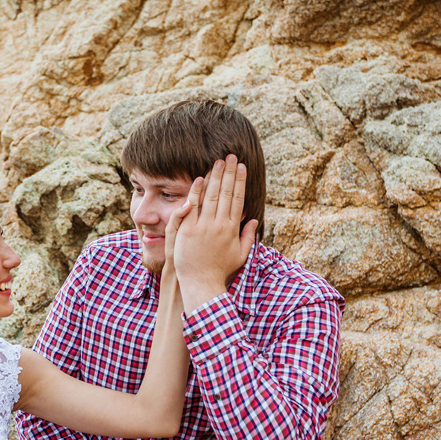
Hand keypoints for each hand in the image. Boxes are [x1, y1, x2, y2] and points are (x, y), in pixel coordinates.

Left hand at [173, 155, 258, 314]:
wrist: (200, 282)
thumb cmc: (220, 270)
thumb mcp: (240, 255)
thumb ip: (247, 236)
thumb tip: (252, 219)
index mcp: (232, 229)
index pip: (237, 199)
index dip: (240, 181)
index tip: (242, 167)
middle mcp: (218, 225)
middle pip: (225, 193)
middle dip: (228, 173)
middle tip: (230, 157)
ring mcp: (202, 226)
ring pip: (210, 196)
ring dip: (215, 177)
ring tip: (218, 162)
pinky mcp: (187, 230)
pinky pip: (192, 206)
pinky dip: (196, 192)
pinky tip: (200, 178)